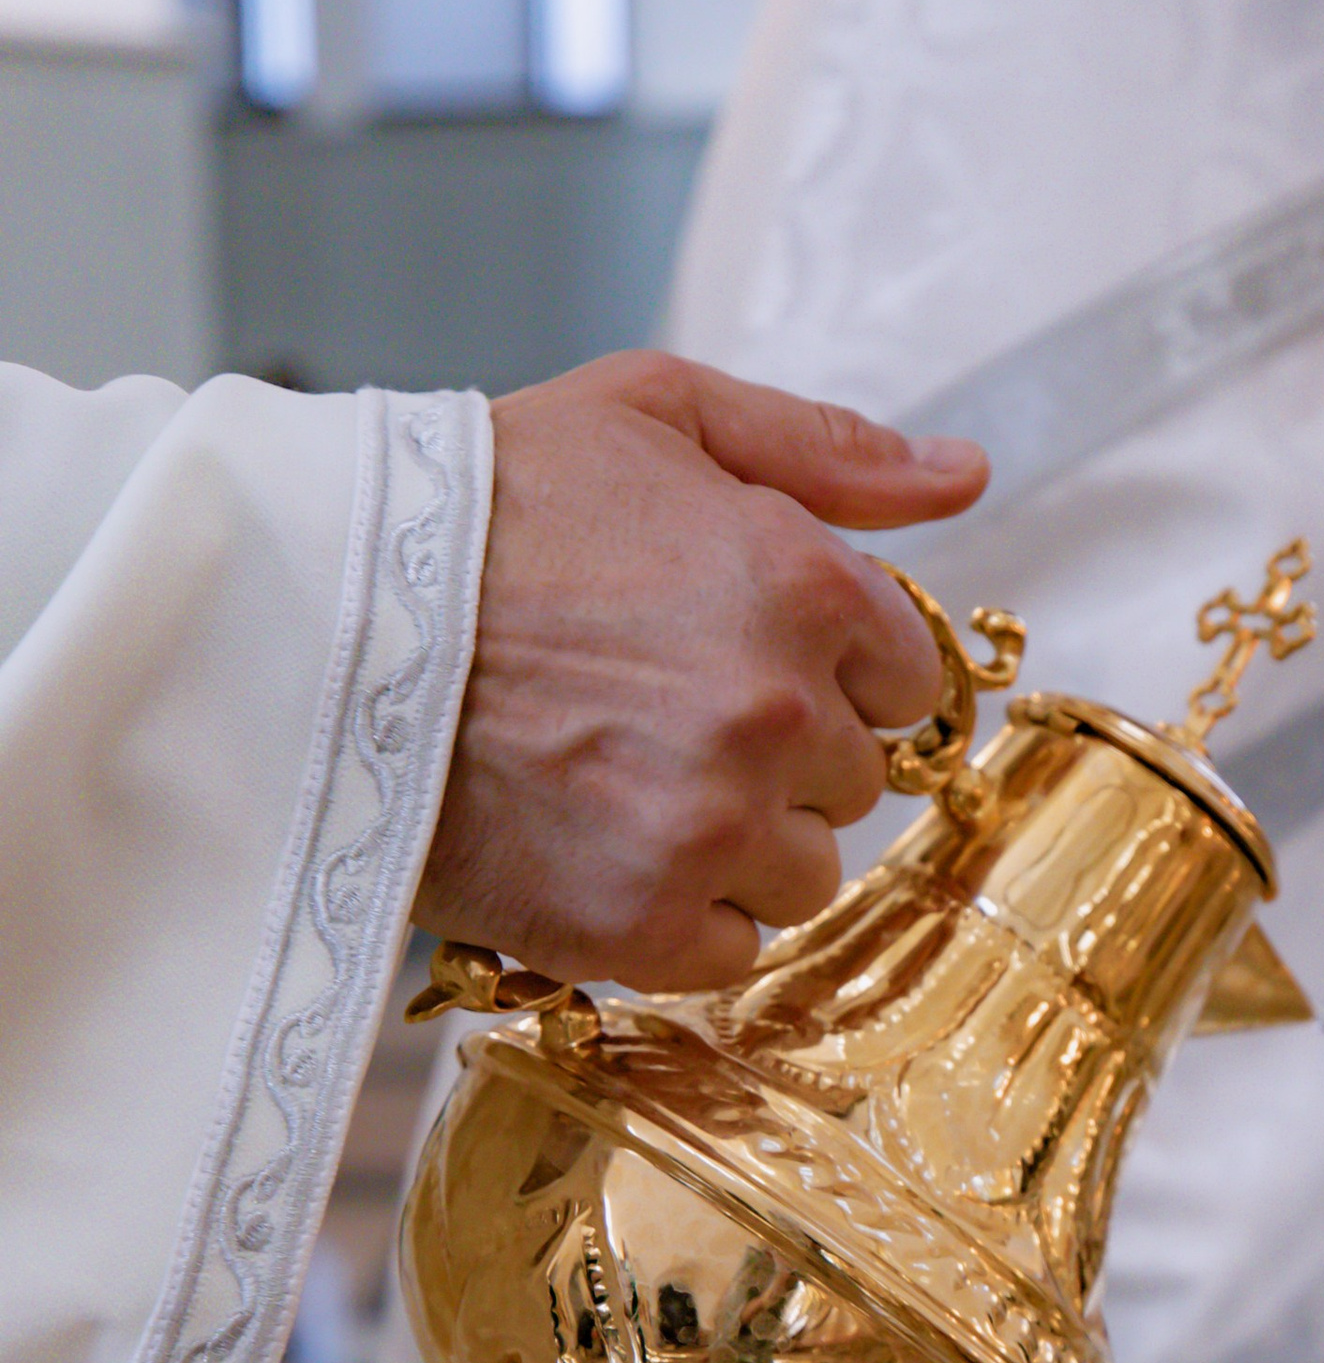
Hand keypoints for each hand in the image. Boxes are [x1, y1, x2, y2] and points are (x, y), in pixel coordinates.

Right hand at [417, 353, 987, 990]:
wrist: (320, 619)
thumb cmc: (484, 506)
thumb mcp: (658, 413)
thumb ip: (828, 449)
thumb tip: (964, 474)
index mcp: (805, 588)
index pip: (905, 678)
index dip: (828, 668)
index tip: (738, 655)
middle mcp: (779, 716)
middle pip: (853, 780)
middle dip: (780, 752)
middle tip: (659, 712)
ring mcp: (712, 829)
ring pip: (803, 874)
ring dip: (738, 844)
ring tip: (625, 781)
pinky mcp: (641, 924)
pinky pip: (730, 950)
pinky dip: (679, 916)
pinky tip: (602, 846)